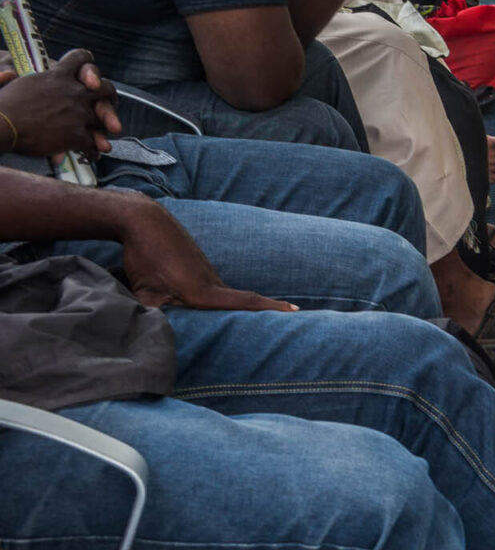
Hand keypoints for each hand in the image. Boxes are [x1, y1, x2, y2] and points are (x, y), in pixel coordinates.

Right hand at [0, 49, 122, 155]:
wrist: (2, 124)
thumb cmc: (3, 105)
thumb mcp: (17, 82)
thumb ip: (21, 76)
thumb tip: (7, 73)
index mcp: (58, 76)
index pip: (82, 60)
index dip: (88, 66)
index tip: (89, 76)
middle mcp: (73, 92)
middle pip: (105, 88)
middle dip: (109, 96)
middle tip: (108, 105)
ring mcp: (78, 113)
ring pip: (104, 119)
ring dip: (104, 128)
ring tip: (102, 136)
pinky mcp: (78, 134)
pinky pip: (95, 143)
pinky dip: (94, 150)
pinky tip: (91, 154)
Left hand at [115, 195, 296, 312]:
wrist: (144, 219)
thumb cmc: (145, 254)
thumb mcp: (143, 289)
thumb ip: (151, 311)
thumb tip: (151, 330)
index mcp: (203, 290)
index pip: (245, 302)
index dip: (271, 308)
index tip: (297, 311)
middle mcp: (211, 280)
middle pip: (243, 301)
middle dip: (266, 311)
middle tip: (290, 320)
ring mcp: (207, 270)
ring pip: (225, 295)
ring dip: (241, 306)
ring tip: (261, 316)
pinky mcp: (198, 265)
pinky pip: (212, 285)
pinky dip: (220, 297)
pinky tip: (210, 302)